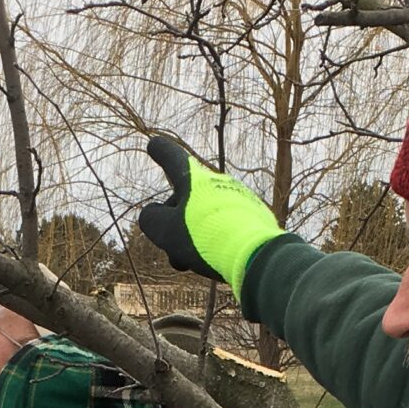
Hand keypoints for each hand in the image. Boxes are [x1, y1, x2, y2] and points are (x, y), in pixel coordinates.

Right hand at [137, 136, 284, 296]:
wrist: (254, 254)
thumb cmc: (205, 237)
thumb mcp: (165, 231)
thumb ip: (151, 219)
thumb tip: (152, 214)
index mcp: (196, 180)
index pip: (174, 159)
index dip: (161, 153)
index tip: (153, 144)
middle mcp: (219, 183)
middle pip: (189, 200)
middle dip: (176, 225)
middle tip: (172, 254)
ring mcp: (241, 199)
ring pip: (207, 217)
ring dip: (195, 238)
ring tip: (190, 263)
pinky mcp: (256, 218)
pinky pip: (229, 225)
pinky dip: (218, 240)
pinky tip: (217, 260)